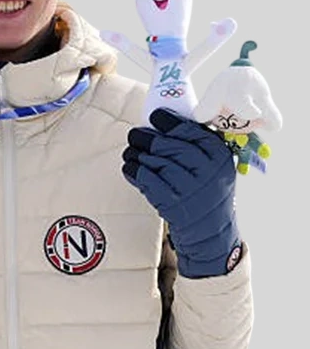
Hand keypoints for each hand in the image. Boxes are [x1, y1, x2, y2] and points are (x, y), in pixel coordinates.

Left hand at [122, 108, 241, 277]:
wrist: (210, 232)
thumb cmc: (207, 193)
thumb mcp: (215, 168)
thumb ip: (198, 147)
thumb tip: (163, 125)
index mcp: (219, 157)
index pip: (192, 131)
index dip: (170, 122)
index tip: (156, 116)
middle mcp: (207, 171)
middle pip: (168, 145)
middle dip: (146, 137)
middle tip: (134, 134)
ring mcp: (189, 188)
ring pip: (154, 161)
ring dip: (136, 154)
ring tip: (129, 151)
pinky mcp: (172, 203)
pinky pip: (147, 180)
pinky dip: (134, 171)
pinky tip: (129, 167)